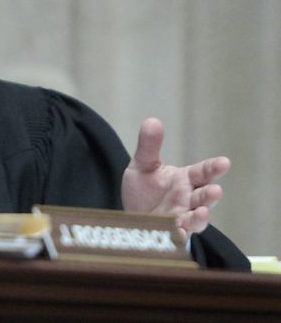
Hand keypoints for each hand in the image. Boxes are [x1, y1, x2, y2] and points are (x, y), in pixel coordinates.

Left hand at [121, 117, 229, 240]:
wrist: (131, 215)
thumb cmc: (143, 188)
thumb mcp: (142, 165)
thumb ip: (149, 146)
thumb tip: (152, 121)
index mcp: (185, 179)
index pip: (203, 172)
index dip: (213, 168)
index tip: (224, 162)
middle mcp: (187, 199)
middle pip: (204, 196)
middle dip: (210, 194)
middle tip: (215, 190)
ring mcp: (181, 217)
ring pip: (196, 218)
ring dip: (201, 216)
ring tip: (203, 211)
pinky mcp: (171, 233)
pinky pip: (180, 234)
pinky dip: (182, 232)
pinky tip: (180, 230)